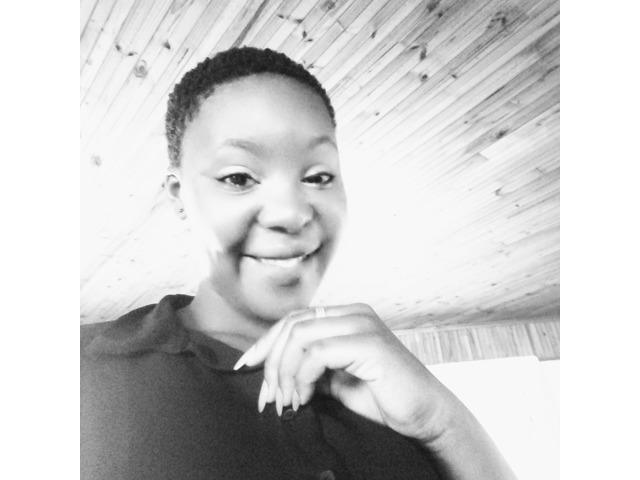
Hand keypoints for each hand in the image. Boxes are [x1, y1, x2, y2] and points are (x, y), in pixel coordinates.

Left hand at [234, 303, 459, 444]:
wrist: (425, 415)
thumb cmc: (383, 398)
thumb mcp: (335, 382)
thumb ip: (308, 369)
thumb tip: (272, 375)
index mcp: (346, 317)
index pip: (294, 319)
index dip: (267, 343)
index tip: (247, 367)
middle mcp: (353, 313)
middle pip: (292, 324)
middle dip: (271, 361)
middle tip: (268, 396)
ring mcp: (362, 325)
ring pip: (299, 335)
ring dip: (284, 371)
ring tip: (287, 401)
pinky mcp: (369, 343)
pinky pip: (318, 353)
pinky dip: (302, 377)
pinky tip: (305, 398)